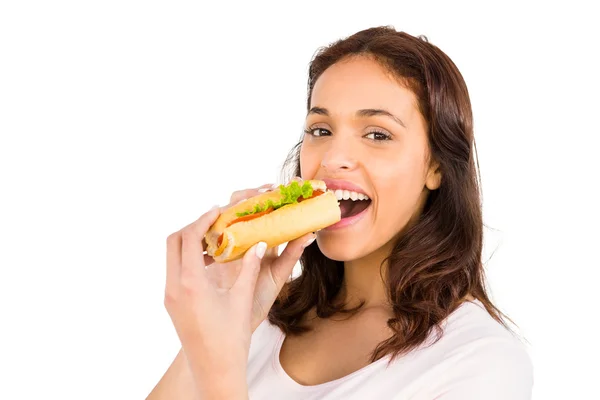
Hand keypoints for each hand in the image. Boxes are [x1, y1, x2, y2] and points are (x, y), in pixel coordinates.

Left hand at [163, 183, 313, 397]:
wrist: (214, 370)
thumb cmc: (231, 339)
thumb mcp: (242, 299)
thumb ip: (250, 267)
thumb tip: (260, 243)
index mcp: (191, 283)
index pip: (190, 238)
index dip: (203, 220)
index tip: (218, 211)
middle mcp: (174, 287)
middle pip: (174, 241)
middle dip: (193, 227)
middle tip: (215, 222)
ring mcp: (170, 296)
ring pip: (172, 256)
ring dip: (190, 242)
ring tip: (216, 239)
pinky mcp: (172, 303)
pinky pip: (175, 270)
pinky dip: (189, 258)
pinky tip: (211, 262)